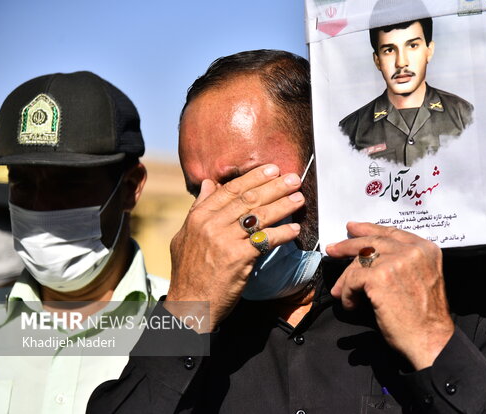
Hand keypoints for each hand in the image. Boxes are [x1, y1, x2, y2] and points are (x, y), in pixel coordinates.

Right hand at [166, 164, 304, 330]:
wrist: (190, 305)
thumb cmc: (190, 273)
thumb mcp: (186, 236)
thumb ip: (199, 208)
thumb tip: (209, 183)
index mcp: (199, 217)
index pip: (230, 190)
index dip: (253, 177)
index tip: (271, 169)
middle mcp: (211, 225)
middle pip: (248, 199)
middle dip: (274, 187)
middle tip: (293, 178)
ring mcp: (224, 240)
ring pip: (259, 216)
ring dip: (283, 206)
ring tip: (299, 199)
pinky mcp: (238, 258)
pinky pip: (265, 241)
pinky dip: (282, 234)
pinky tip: (294, 230)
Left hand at [326, 222, 453, 369]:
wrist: (431, 340)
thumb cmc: (425, 318)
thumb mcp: (423, 278)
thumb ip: (403, 262)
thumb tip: (368, 257)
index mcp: (425, 249)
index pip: (391, 232)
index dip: (369, 229)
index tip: (353, 228)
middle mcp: (412, 250)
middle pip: (373, 241)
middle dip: (349, 245)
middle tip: (333, 249)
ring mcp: (396, 261)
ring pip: (359, 261)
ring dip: (346, 279)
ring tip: (341, 292)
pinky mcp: (380, 277)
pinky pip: (352, 279)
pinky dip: (347, 293)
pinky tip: (351, 305)